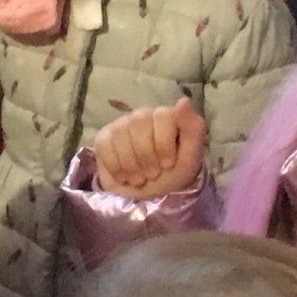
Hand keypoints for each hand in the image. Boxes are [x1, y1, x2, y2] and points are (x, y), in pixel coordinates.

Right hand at [92, 97, 207, 199]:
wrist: (148, 195)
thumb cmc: (172, 174)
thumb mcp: (190, 158)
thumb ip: (193, 129)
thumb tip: (183, 101)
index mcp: (167, 116)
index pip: (162, 116)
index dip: (164, 143)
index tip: (168, 164)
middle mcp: (143, 115)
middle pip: (139, 123)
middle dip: (146, 157)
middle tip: (153, 175)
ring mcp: (121, 124)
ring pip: (120, 134)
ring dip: (131, 165)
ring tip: (140, 179)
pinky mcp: (104, 137)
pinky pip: (104, 144)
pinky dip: (115, 166)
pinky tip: (124, 177)